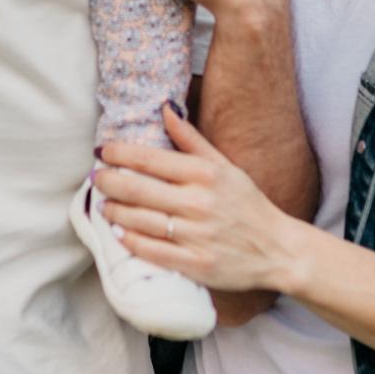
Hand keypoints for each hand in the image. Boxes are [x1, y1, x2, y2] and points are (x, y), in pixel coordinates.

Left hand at [96, 104, 299, 293]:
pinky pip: (152, 251)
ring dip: (115, 212)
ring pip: (140, 220)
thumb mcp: (225, 166)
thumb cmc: (247, 204)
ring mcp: (196, 235)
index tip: (103, 151)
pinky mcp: (195, 264)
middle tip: (97, 178)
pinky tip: (119, 233)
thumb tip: (165, 109)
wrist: (277, 249)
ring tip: (104, 205)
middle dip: (109, 182)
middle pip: (138, 189)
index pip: (150, 159)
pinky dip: (131, 241)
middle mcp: (198, 202)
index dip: (119, 154)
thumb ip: (192, 139)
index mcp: (205, 174)